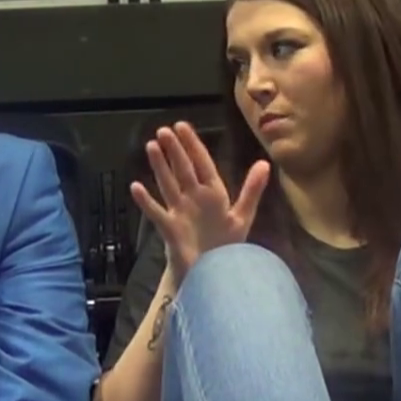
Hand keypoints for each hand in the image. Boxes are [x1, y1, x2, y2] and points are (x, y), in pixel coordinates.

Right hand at [128, 123, 269, 274]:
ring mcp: (180, 212)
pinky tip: (136, 187)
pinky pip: (156, 212)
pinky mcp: (170, 228)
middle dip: (174, 150)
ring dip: (160, 166)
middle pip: (183, 170)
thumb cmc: (226, 246)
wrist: (213, 273)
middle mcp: (194, 199)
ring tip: (151, 146)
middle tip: (163, 130)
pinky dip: (146, 201)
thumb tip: (265, 163)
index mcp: (213, 194)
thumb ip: (252, 190)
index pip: (202, 163)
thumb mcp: (242, 216)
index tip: (182, 126)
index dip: (193, 145)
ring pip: (168, 184)